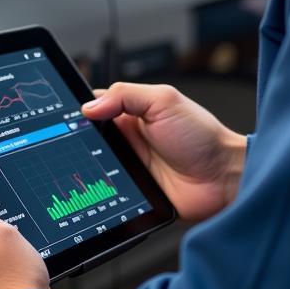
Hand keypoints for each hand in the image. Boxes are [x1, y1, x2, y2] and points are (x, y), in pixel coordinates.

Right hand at [83, 83, 246, 222]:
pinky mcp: (132, 192)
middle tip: (71, 144)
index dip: (80, 111)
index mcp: (132, 112)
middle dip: (78, 142)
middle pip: (89, 139)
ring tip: (81, 167)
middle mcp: (128, 139)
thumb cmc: (202, 135)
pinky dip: (99, 193)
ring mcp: (129, 166)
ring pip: (93, 167)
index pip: (95, 107)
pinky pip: (107, 193)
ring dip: (87, 168)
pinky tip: (95, 191)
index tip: (65, 116)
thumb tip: (89, 105)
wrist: (224, 178)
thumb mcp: (163, 101)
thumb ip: (126, 95)